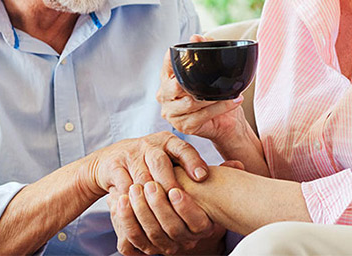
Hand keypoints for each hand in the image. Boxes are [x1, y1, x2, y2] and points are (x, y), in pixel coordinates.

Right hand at [85, 131, 208, 199]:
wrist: (112, 161)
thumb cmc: (151, 162)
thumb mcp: (173, 158)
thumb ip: (200, 165)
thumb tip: (238, 166)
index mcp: (168, 142)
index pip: (183, 148)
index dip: (193, 161)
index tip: (202, 176)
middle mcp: (151, 144)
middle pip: (160, 161)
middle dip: (169, 181)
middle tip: (178, 199)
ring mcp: (131, 154)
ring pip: (142, 174)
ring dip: (150, 193)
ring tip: (161, 209)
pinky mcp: (114, 165)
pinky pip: (123, 183)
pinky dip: (131, 198)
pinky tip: (138, 209)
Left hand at [108, 181, 224, 254]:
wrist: (167, 202)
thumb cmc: (192, 188)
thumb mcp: (207, 182)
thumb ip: (220, 173)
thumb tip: (237, 164)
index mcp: (202, 227)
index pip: (196, 222)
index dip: (185, 207)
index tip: (175, 189)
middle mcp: (186, 241)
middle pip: (171, 229)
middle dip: (158, 205)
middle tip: (148, 184)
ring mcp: (165, 246)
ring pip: (151, 235)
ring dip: (140, 211)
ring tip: (134, 188)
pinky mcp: (145, 247)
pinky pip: (133, 240)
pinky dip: (125, 221)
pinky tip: (120, 201)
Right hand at [157, 37, 247, 142]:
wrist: (228, 121)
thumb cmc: (215, 94)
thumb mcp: (210, 70)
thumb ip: (203, 50)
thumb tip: (196, 36)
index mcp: (168, 79)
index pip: (167, 65)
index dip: (174, 58)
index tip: (191, 51)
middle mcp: (165, 96)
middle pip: (174, 87)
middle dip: (192, 83)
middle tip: (209, 79)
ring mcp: (172, 114)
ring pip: (190, 103)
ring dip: (212, 97)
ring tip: (229, 91)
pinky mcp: (184, 127)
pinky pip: (202, 116)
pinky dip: (220, 108)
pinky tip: (233, 101)